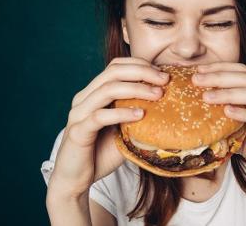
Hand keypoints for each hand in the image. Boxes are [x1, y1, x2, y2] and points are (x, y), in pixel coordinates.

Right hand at [47, 57, 169, 197]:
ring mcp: (79, 114)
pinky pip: (100, 116)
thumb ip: (138, 114)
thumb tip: (169, 106)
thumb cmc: (102, 153)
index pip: (115, 66)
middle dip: (142, 72)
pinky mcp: (78, 131)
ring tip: (158, 95)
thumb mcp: (124, 129)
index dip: (140, 65)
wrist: (76, 180)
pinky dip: (122, 113)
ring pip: (107, 90)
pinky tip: (140, 115)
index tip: (162, 73)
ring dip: (136, 89)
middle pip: (113, 72)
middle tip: (165, 80)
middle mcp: (84, 98)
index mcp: (93, 93)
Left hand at [192, 62, 245, 189]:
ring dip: (229, 94)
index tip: (199, 69)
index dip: (220, 68)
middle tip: (197, 79)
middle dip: (219, 78)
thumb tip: (194, 107)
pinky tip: (227, 111)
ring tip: (207, 97)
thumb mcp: (239, 129)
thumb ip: (225, 116)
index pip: (243, 71)